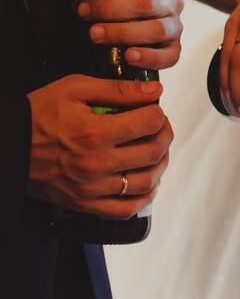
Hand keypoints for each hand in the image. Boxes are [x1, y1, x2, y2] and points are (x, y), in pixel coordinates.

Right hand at [27, 76, 172, 217]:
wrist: (8, 144)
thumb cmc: (40, 112)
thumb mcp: (75, 89)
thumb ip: (118, 89)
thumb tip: (156, 90)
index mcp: (94, 133)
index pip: (149, 123)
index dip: (158, 113)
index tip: (153, 109)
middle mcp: (95, 164)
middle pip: (153, 152)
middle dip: (165, 135)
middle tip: (159, 127)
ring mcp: (91, 189)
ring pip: (147, 182)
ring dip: (160, 165)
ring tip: (155, 151)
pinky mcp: (84, 205)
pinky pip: (126, 209)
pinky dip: (144, 197)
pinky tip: (146, 182)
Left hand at [73, 0, 183, 71]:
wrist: (108, 20)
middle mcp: (173, 1)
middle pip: (148, 3)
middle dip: (111, 10)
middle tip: (85, 14)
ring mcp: (175, 26)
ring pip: (158, 30)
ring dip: (123, 33)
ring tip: (96, 35)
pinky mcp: (173, 50)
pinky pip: (169, 56)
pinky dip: (149, 58)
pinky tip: (128, 56)